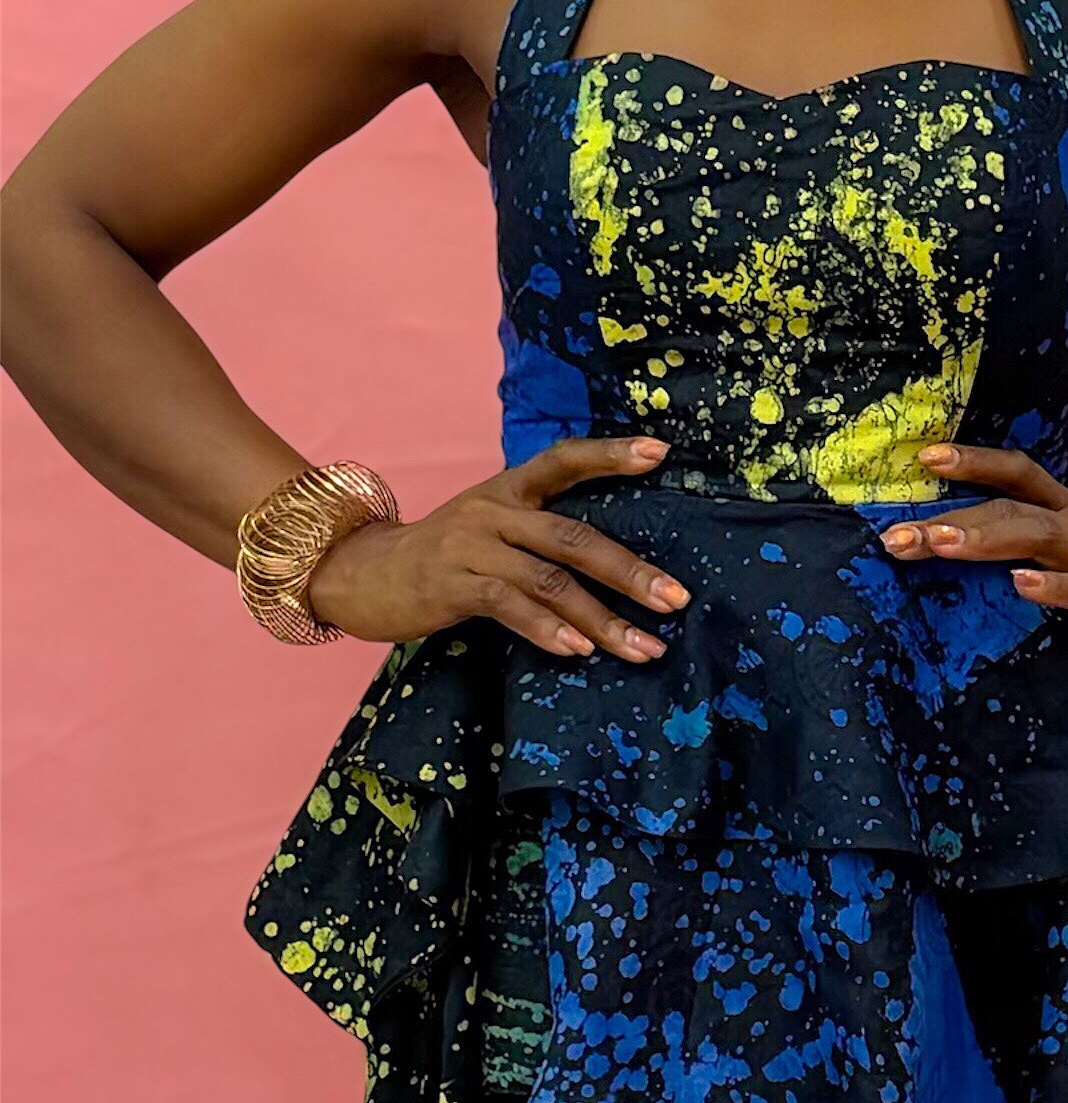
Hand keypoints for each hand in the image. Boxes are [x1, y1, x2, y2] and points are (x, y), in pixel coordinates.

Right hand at [305, 436, 691, 658]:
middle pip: (574, 537)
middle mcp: (493, 510)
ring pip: (551, 581)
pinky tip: (580, 650)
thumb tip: (614, 564)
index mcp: (508, 488)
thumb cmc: (439, 556)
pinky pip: (509, 605)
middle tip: (676, 599)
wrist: (356, 573)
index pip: (564, 460)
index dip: (610, 455)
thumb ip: (538, 533)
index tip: (660, 452)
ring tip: (645, 648)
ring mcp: (470, 546)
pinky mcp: (450, 585)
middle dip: (631, 572)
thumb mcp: (488, 526)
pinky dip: (548, 629)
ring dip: (604, 619)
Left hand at [879, 443, 1067, 685]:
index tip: (925, 457)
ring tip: (939, 544)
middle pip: (1008, 508)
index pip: (1015, 471)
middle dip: (950, 518)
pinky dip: (1049, 585)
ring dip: (984, 539)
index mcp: (1060, 508)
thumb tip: (935, 541)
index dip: (973, 460)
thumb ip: (1010, 542)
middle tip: (896, 536)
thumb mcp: (1056, 554)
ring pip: (1036, 537)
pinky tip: (1018, 584)